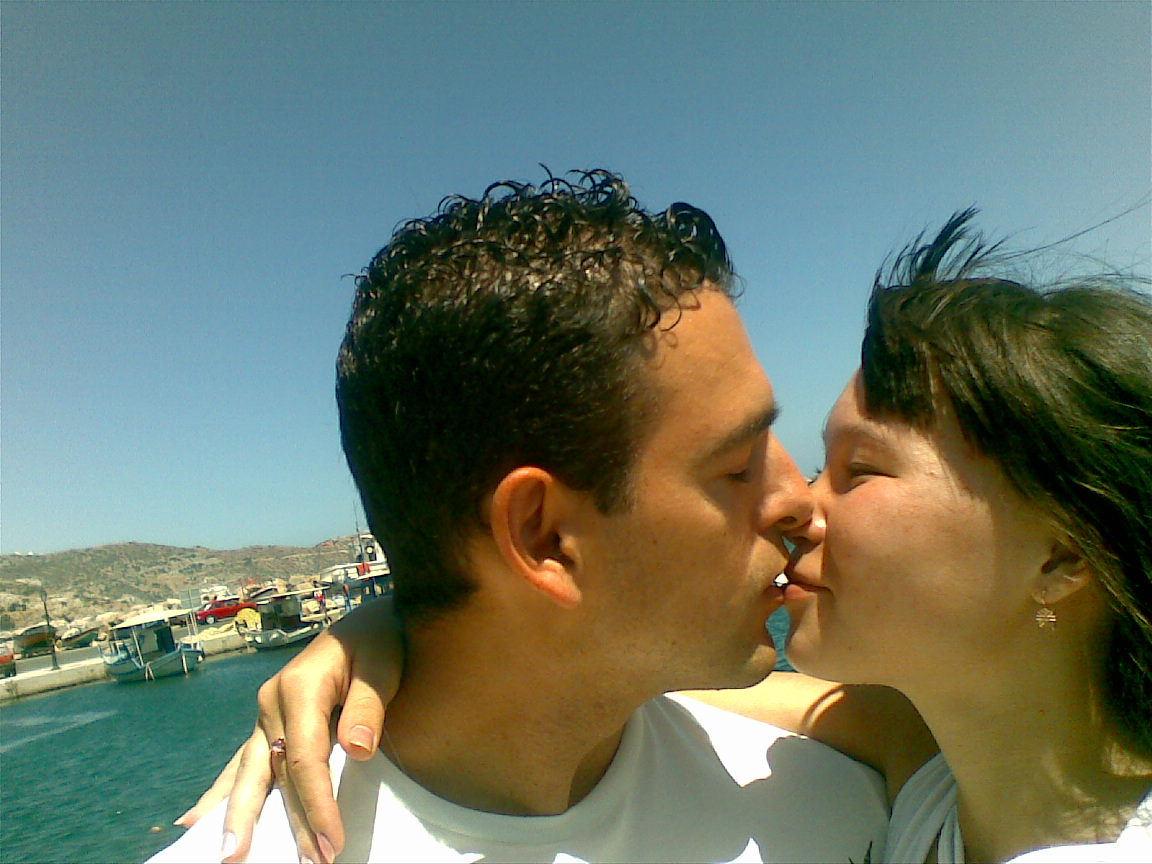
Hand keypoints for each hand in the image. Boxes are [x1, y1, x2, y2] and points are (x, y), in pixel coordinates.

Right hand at [176, 598, 404, 862]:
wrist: (367, 618)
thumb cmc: (380, 639)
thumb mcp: (383, 663)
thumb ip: (369, 703)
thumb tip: (358, 749)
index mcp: (299, 687)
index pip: (306, 759)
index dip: (318, 804)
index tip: (332, 843)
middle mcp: (272, 702)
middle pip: (274, 772)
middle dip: (283, 824)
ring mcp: (266, 712)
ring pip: (251, 771)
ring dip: (241, 816)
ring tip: (228, 856)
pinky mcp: (269, 720)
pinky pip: (244, 761)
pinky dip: (223, 792)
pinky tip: (194, 820)